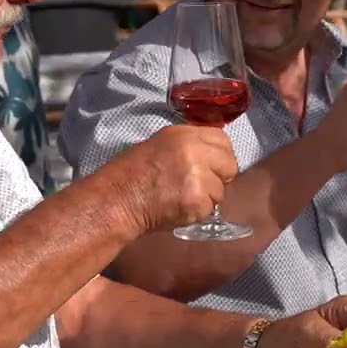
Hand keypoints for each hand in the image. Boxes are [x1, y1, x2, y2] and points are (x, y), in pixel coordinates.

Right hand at [105, 125, 238, 233]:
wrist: (117, 200)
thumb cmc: (131, 172)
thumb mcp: (161, 144)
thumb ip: (189, 145)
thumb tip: (210, 154)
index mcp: (185, 135)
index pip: (223, 139)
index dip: (219, 154)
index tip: (211, 164)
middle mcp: (196, 153)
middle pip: (230, 164)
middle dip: (219, 176)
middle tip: (200, 184)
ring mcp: (199, 179)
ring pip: (221, 190)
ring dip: (207, 197)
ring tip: (183, 197)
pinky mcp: (197, 203)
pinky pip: (210, 208)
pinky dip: (198, 212)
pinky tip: (179, 208)